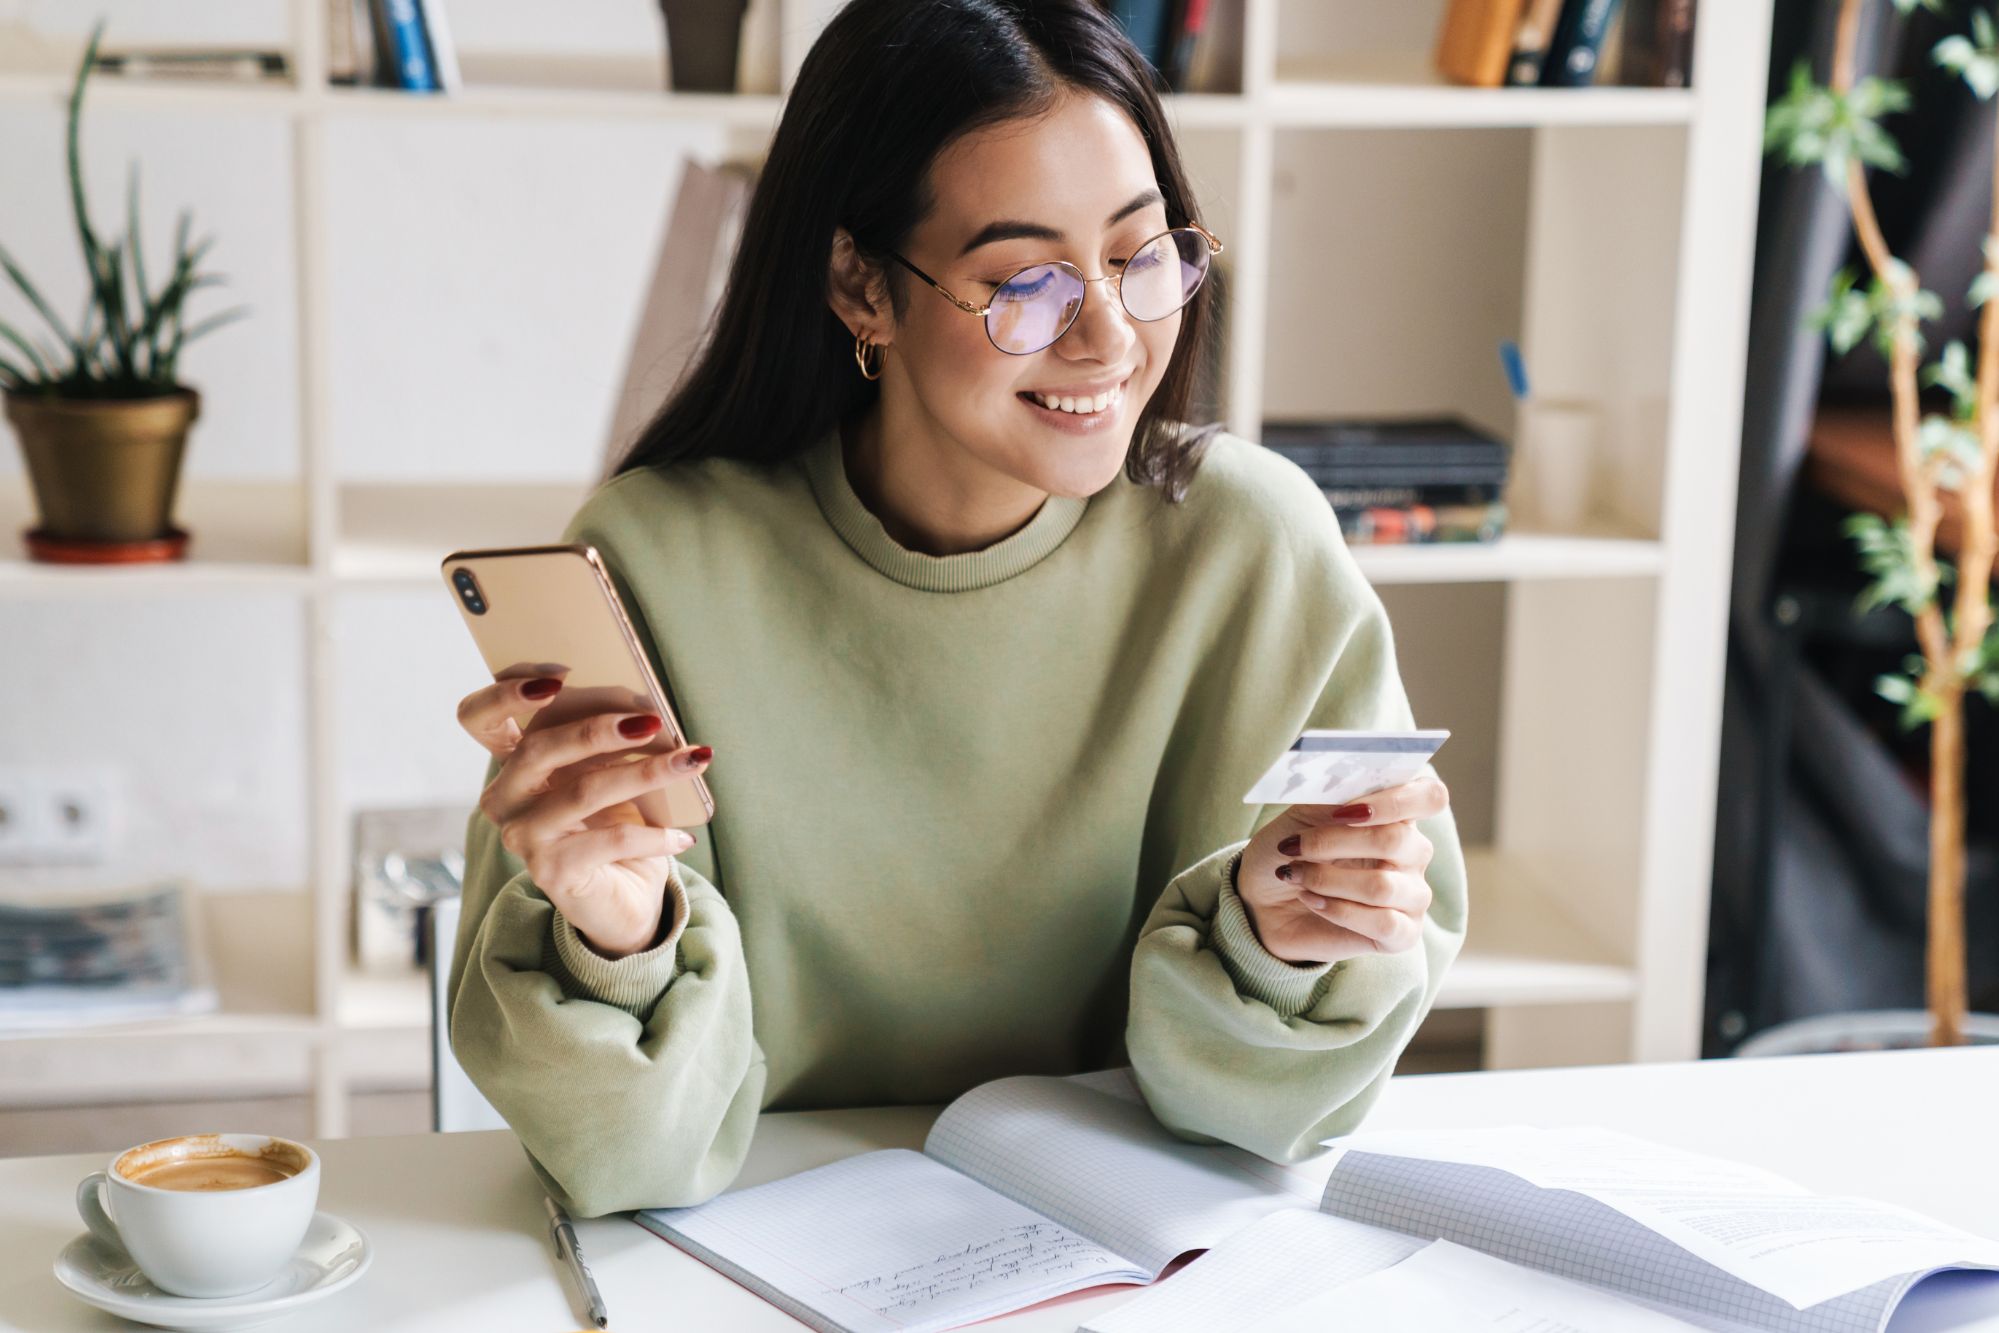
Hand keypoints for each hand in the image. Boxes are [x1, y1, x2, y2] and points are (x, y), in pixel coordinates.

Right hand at [456, 674, 712, 958]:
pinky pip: (610, 840)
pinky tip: (683, 836)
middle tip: (652, 720)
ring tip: (692, 761)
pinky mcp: (550, 871)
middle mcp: (505, 798)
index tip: (558, 677)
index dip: (505, 693)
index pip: (478, 717)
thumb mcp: (606, 773)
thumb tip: (647, 710)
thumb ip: (606, 740)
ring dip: (646, 772)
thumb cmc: (614, 824)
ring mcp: (522, 836)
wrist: (623, 899)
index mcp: (513, 764)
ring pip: (583, 790)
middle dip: (599, 728)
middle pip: (539, 747)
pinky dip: (654, 835)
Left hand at [1235, 777, 1448, 964]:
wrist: (1263, 902)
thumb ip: (1329, 797)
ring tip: (1296, 875)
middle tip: (1295, 846)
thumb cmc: (1289, 851)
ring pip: (1382, 886)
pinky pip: (1382, 923)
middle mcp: (1414, 853)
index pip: (1430, 796)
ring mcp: (1412, 895)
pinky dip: (1337, 910)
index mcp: (1397, 814)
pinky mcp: (1403, 934)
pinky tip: (1312, 901)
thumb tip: (1349, 784)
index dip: (1395, 799)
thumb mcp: (1299, 815)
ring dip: (1327, 880)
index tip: (1347, 809)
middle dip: (1335, 842)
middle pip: (1396, 840)